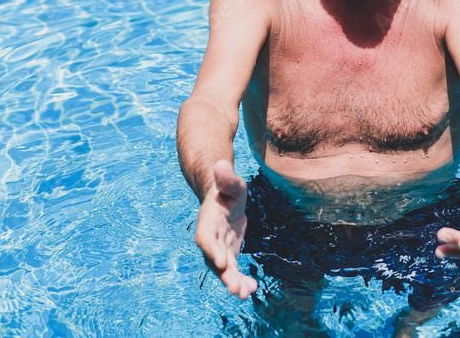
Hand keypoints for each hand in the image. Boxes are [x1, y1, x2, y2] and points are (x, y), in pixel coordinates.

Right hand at [194, 160, 257, 298]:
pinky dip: (241, 280)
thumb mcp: (231, 181)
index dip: (212, 250)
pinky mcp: (229, 252)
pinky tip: (253, 288)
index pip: (206, 238)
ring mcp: (220, 247)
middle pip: (215, 259)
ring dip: (233, 283)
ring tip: (246, 294)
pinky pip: (233, 270)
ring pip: (224, 269)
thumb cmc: (226, 187)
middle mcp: (211, 237)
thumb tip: (220, 164)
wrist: (223, 196)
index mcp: (208, 220)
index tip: (223, 263)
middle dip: (225, 275)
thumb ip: (226, 177)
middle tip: (236, 290)